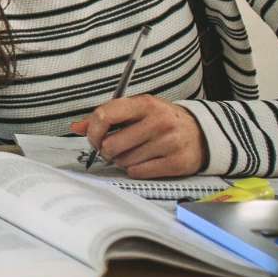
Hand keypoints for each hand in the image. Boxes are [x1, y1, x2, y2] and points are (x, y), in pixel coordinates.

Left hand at [71, 95, 206, 177]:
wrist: (201, 134)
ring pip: (124, 161)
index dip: (93, 132)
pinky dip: (136, 170)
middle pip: (112, 144)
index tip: (94, 139)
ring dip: (123, 161)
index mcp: (145, 103)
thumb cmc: (160, 121)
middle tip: (114, 150)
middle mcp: (158, 121)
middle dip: (107, 151)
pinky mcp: (176, 163)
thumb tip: (76, 127)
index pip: (104, 115)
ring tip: (134, 153)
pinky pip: (139, 172)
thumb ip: (106, 117)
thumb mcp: (136, 111)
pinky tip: (144, 162)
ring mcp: (169, 142)